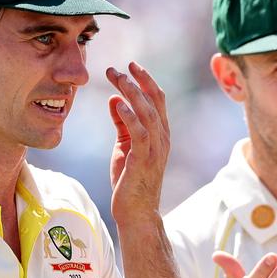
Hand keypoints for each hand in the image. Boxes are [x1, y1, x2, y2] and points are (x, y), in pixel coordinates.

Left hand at [106, 62, 168, 222]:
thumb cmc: (130, 180)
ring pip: (148, 113)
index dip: (145, 80)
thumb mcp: (125, 146)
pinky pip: (140, 133)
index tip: (129, 65)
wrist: (136, 212)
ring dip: (132, 93)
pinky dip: (130, 116)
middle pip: (154, 101)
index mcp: (160, 133)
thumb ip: (122, 124)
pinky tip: (118, 103)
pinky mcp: (144, 160)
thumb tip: (114, 100)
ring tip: (117, 78)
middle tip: (118, 68)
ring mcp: (155, 149)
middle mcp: (162, 138)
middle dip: (138, 80)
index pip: (156, 99)